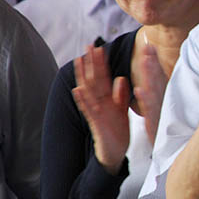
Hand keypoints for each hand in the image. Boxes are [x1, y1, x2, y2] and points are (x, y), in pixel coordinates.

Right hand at [72, 45, 129, 174]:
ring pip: (88, 91)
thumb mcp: (121, 110)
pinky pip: (88, 110)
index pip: (103, 77)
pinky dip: (82, 100)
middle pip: (94, 79)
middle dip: (91, 63)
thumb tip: (121, 78)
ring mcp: (96, 112)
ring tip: (78, 61)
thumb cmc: (117, 130)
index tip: (99, 48)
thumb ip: (121, 95)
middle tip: (88, 45)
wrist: (115, 152)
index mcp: (107, 99)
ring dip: (83, 76)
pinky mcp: (95, 123)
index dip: (101, 63)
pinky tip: (77, 89)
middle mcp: (99, 103)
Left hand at [133, 40, 166, 145]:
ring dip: (149, 75)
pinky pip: (149, 110)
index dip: (153, 60)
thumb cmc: (169, 128)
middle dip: (151, 62)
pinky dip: (144, 100)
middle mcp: (163, 101)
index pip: (158, 76)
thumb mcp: (165, 109)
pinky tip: (139, 89)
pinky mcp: (155, 123)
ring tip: (144, 60)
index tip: (148, 46)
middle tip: (147, 46)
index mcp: (163, 97)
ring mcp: (160, 111)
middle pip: (156, 79)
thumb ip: (162, 94)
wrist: (174, 151)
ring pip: (153, 90)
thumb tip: (159, 80)